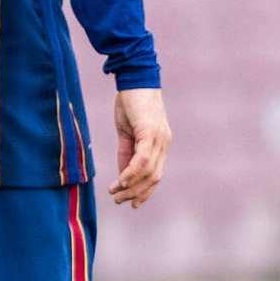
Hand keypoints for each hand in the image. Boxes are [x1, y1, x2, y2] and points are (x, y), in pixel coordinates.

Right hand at [110, 87, 169, 207]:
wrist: (134, 78)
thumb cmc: (130, 102)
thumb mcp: (127, 131)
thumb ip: (127, 153)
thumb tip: (124, 175)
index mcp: (160, 144)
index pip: (156, 174)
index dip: (145, 191)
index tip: (132, 203)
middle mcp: (164, 143)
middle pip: (154, 177)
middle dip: (136, 193)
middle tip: (119, 201)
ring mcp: (159, 138)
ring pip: (148, 171)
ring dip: (131, 186)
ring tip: (115, 194)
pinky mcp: (150, 132)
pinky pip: (142, 158)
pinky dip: (132, 172)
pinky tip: (121, 181)